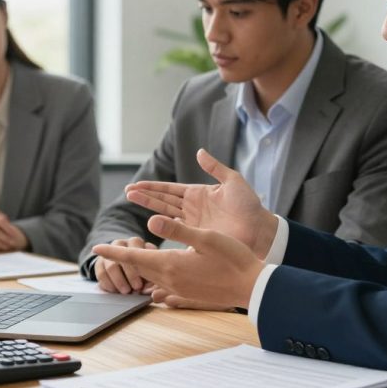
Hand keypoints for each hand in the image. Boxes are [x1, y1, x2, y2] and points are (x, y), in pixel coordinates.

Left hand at [93, 214, 264, 308]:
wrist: (253, 287)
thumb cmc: (233, 259)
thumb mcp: (206, 238)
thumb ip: (177, 229)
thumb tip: (150, 220)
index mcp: (171, 264)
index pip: (134, 258)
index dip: (114, 253)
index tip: (96, 249)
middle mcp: (171, 280)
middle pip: (138, 269)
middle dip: (121, 260)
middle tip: (107, 251)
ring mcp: (180, 289)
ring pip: (150, 278)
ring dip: (137, 269)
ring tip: (127, 259)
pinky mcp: (189, 294)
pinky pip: (162, 286)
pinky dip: (152, 278)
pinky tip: (154, 275)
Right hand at [94, 238, 156, 293]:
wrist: (123, 266)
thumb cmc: (143, 269)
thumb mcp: (151, 268)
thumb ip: (154, 274)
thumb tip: (152, 287)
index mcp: (136, 242)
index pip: (136, 250)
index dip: (140, 267)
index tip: (144, 282)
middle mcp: (120, 244)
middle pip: (123, 258)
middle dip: (130, 275)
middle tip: (137, 288)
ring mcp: (106, 254)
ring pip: (111, 266)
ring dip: (119, 281)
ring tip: (126, 291)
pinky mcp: (98, 262)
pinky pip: (101, 273)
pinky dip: (108, 284)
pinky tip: (115, 291)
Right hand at [125, 148, 278, 257]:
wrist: (259, 230)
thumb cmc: (249, 206)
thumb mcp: (233, 181)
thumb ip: (215, 167)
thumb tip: (199, 151)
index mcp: (199, 194)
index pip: (171, 189)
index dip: (153, 187)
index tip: (136, 185)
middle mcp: (192, 208)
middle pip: (163, 200)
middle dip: (145, 196)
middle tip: (127, 192)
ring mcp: (193, 223)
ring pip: (165, 213)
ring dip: (149, 207)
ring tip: (132, 200)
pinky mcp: (196, 236)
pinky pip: (175, 231)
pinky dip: (162, 228)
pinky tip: (149, 224)